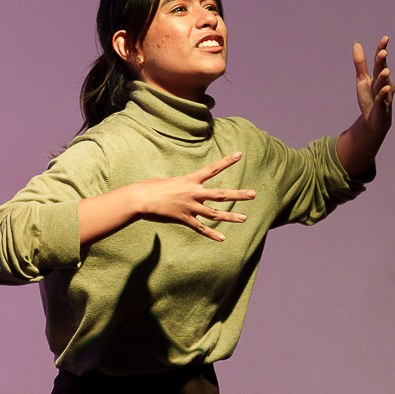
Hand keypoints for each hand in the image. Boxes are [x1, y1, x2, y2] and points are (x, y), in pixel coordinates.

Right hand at [135, 152, 254, 241]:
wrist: (141, 199)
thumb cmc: (150, 188)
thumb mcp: (166, 181)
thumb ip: (176, 184)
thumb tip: (174, 186)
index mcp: (190, 180)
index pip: (212, 169)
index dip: (227, 161)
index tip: (239, 155)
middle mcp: (194, 193)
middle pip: (221, 194)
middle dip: (238, 194)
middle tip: (253, 194)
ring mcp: (190, 207)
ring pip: (215, 213)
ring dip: (231, 216)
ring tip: (244, 218)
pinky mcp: (184, 219)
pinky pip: (201, 228)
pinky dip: (212, 234)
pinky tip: (222, 239)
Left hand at [353, 36, 394, 132]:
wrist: (373, 120)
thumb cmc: (370, 98)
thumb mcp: (362, 79)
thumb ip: (360, 63)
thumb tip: (357, 44)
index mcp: (378, 76)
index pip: (379, 61)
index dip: (381, 50)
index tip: (385, 38)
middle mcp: (384, 84)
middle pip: (381, 71)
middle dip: (382, 63)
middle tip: (383, 52)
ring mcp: (384, 96)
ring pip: (383, 85)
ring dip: (383, 79)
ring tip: (385, 71)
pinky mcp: (381, 108)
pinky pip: (382, 100)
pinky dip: (383, 95)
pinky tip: (385, 89)